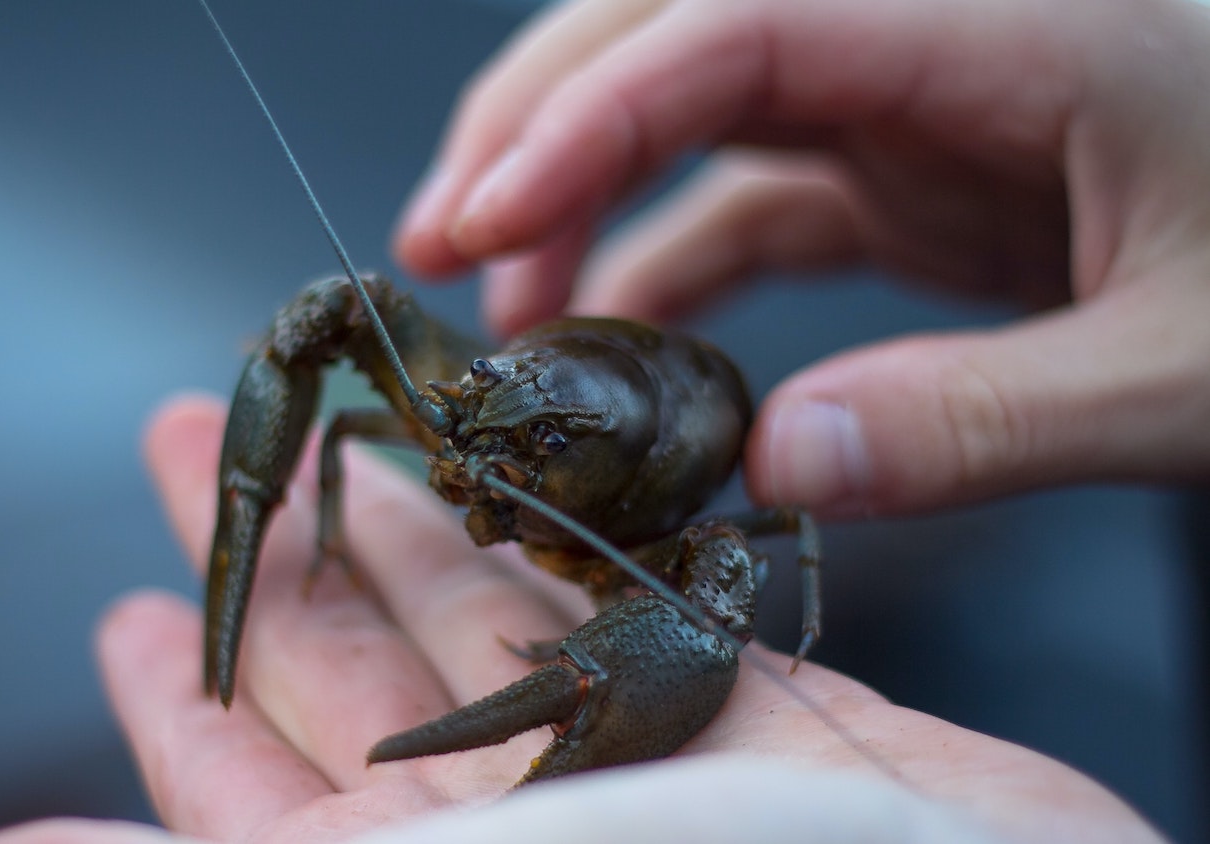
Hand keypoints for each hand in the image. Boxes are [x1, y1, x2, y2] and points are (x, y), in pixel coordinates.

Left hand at [0, 394, 1160, 843]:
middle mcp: (506, 830)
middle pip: (354, 673)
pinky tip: (514, 485)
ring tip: (347, 435)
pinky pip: (621, 608)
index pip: (245, 792)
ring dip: (406, 523)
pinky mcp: (742, 710)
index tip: (128, 611)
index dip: (182, 704)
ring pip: (483, 617)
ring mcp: (625, 767)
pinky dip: (559, 546)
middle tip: (203, 449)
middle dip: (280, 557)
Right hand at [392, 0, 1209, 517]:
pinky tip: (614, 349)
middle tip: (437, 245)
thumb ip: (986, 417)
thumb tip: (778, 462)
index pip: (734, 24)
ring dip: (576, 196)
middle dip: (534, 128)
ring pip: (683, 102)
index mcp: (1003, 18)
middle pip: (671, 28)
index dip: (587, 116)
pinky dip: (658, 266)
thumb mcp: (1187, 367)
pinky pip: (740, 199)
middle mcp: (925, 32)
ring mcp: (903, 96)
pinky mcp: (898, 168)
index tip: (482, 222)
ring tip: (503, 313)